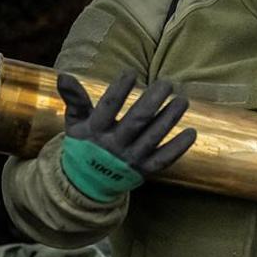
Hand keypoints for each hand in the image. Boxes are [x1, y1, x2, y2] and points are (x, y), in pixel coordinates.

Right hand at [58, 70, 195, 178]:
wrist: (86, 184)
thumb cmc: (84, 145)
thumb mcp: (75, 123)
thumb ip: (75, 99)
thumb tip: (64, 75)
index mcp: (95, 131)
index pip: (108, 108)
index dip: (119, 89)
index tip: (131, 72)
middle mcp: (114, 146)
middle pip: (137, 121)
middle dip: (153, 101)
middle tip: (167, 83)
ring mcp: (130, 159)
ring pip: (153, 137)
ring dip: (169, 118)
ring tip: (182, 100)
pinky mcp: (144, 170)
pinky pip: (164, 159)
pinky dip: (178, 148)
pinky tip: (192, 132)